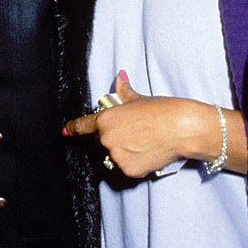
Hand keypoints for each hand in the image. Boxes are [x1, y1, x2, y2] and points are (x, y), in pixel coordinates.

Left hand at [63, 70, 247, 176]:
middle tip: (136, 132)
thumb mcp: (139, 99)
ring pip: (116, 156)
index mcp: (106, 119)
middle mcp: (107, 139)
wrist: (182, 128)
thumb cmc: (163, 110)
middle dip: (116, 137)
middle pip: (105, 141)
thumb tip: (120, 77)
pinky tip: (149, 153)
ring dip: (125, 152)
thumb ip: (124, 92)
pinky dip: (136, 163)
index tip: (65, 131)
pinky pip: (127, 168)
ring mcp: (117, 156)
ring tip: (146, 142)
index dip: (74, 128)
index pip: (84, 125)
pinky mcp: (129, 171)